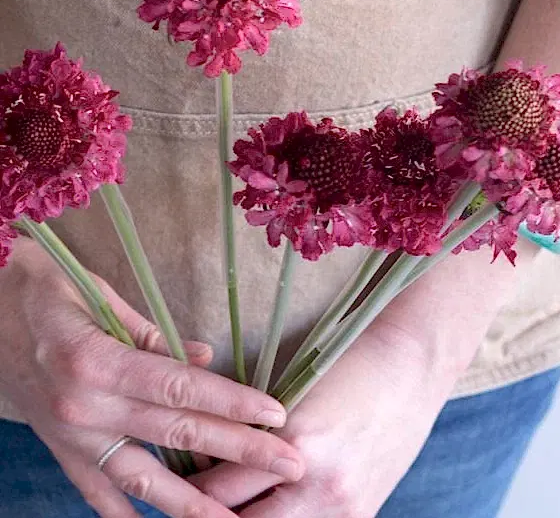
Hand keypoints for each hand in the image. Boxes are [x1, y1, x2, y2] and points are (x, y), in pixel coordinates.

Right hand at [0, 238, 303, 517]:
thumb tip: (206, 361)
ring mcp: (69, 435)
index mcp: (99, 362)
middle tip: (287, 463)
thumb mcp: (102, 298)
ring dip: (193, 503)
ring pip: (141, 479)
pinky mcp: (58, 447)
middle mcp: (85, 406)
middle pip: (176, 433)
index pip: (182, 389)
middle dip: (238, 452)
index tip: (274, 416)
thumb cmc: (45, 291)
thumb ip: (156, 336)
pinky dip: (127, 513)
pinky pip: (95, 491)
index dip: (233, 404)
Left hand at [192, 321, 442, 517]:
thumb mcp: (295, 395)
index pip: (214, 490)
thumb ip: (257, 436)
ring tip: (223, 508)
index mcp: (293, 442)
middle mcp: (317, 484)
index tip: (167, 487)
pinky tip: (270, 510)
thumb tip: (215, 465)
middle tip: (183, 507)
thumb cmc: (349, 368)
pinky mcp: (361, 515)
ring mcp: (344, 507)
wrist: (410, 367)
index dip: (183, 491)